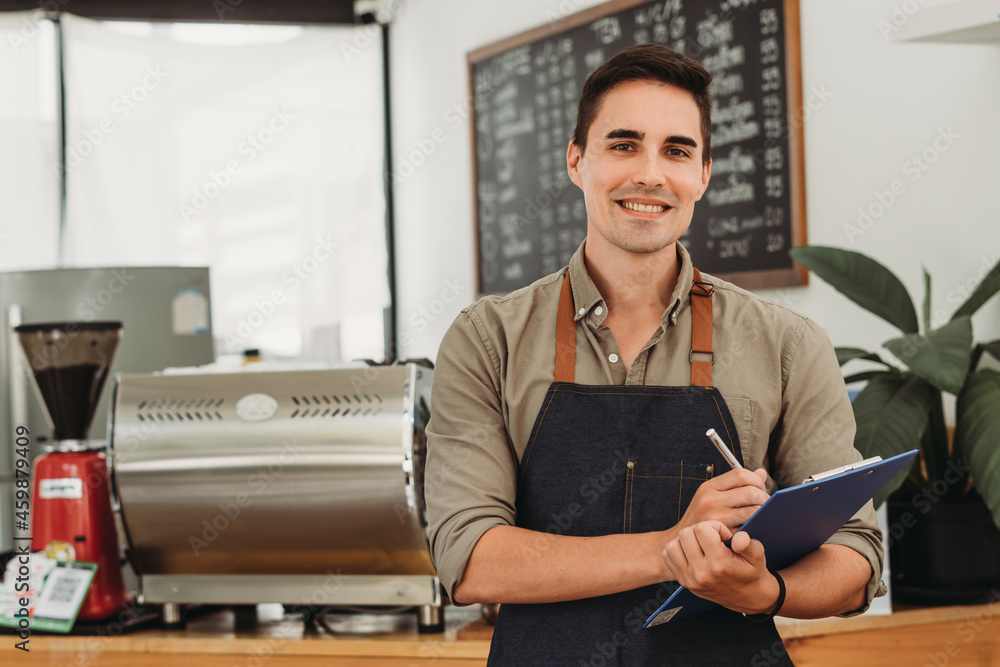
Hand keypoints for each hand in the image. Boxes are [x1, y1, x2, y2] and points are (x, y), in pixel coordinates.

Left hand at [662, 521, 779, 614]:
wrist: (748, 597)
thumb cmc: (751, 571)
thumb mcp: (757, 555)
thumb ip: (748, 545)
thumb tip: (739, 538)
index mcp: (719, 564)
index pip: (702, 529)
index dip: (715, 527)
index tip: (724, 536)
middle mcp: (701, 573)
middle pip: (685, 534)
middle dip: (700, 531)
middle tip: (713, 539)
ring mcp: (690, 579)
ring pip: (673, 544)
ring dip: (686, 540)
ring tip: (701, 544)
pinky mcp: (683, 582)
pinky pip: (668, 556)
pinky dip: (677, 550)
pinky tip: (692, 551)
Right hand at [675, 467, 769, 533]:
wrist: (684, 540)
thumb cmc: (701, 515)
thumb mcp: (711, 494)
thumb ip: (736, 483)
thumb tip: (761, 473)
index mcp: (708, 487)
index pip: (740, 474)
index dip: (756, 480)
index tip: (759, 487)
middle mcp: (711, 501)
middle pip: (751, 492)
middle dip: (764, 497)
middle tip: (765, 503)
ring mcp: (717, 519)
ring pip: (753, 511)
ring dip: (764, 512)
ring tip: (763, 514)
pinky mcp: (724, 536)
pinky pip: (750, 528)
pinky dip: (757, 526)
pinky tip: (755, 526)